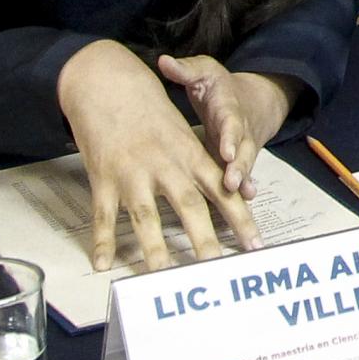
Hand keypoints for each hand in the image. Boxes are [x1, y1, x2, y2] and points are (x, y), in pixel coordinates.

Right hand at [56, 41, 261, 270]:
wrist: (108, 83)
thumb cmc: (148, 111)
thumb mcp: (181, 131)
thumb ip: (200, 165)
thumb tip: (228, 190)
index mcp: (190, 154)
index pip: (222, 190)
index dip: (241, 218)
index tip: (257, 244)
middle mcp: (166, 164)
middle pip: (190, 206)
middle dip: (205, 240)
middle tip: (218, 268)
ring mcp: (133, 172)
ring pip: (146, 216)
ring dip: (154, 248)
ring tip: (163, 276)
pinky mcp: (103, 177)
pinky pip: (103, 214)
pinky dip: (101, 240)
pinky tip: (102, 264)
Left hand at [154, 55, 293, 199]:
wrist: (251, 100)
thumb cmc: (219, 88)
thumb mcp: (205, 72)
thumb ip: (186, 69)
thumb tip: (163, 61)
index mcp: (228, 107)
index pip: (230, 121)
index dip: (229, 137)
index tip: (226, 151)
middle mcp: (239, 130)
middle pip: (243, 148)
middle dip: (239, 166)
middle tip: (231, 182)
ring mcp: (241, 147)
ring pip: (245, 164)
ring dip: (243, 179)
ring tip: (241, 194)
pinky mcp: (237, 161)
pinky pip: (243, 175)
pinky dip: (245, 188)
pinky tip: (245, 200)